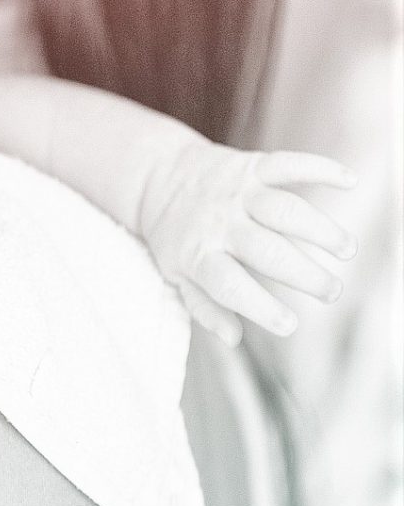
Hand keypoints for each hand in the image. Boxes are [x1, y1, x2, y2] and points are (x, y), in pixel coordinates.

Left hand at [138, 146, 357, 345]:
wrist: (155, 177)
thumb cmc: (175, 237)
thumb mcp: (177, 275)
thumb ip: (205, 307)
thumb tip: (233, 339)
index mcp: (198, 256)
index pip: (230, 286)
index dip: (260, 308)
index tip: (290, 325)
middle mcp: (220, 224)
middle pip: (267, 251)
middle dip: (303, 274)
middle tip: (331, 291)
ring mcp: (237, 194)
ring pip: (284, 210)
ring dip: (320, 230)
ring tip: (346, 250)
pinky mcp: (250, 167)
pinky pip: (287, 165)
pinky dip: (319, 169)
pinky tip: (349, 181)